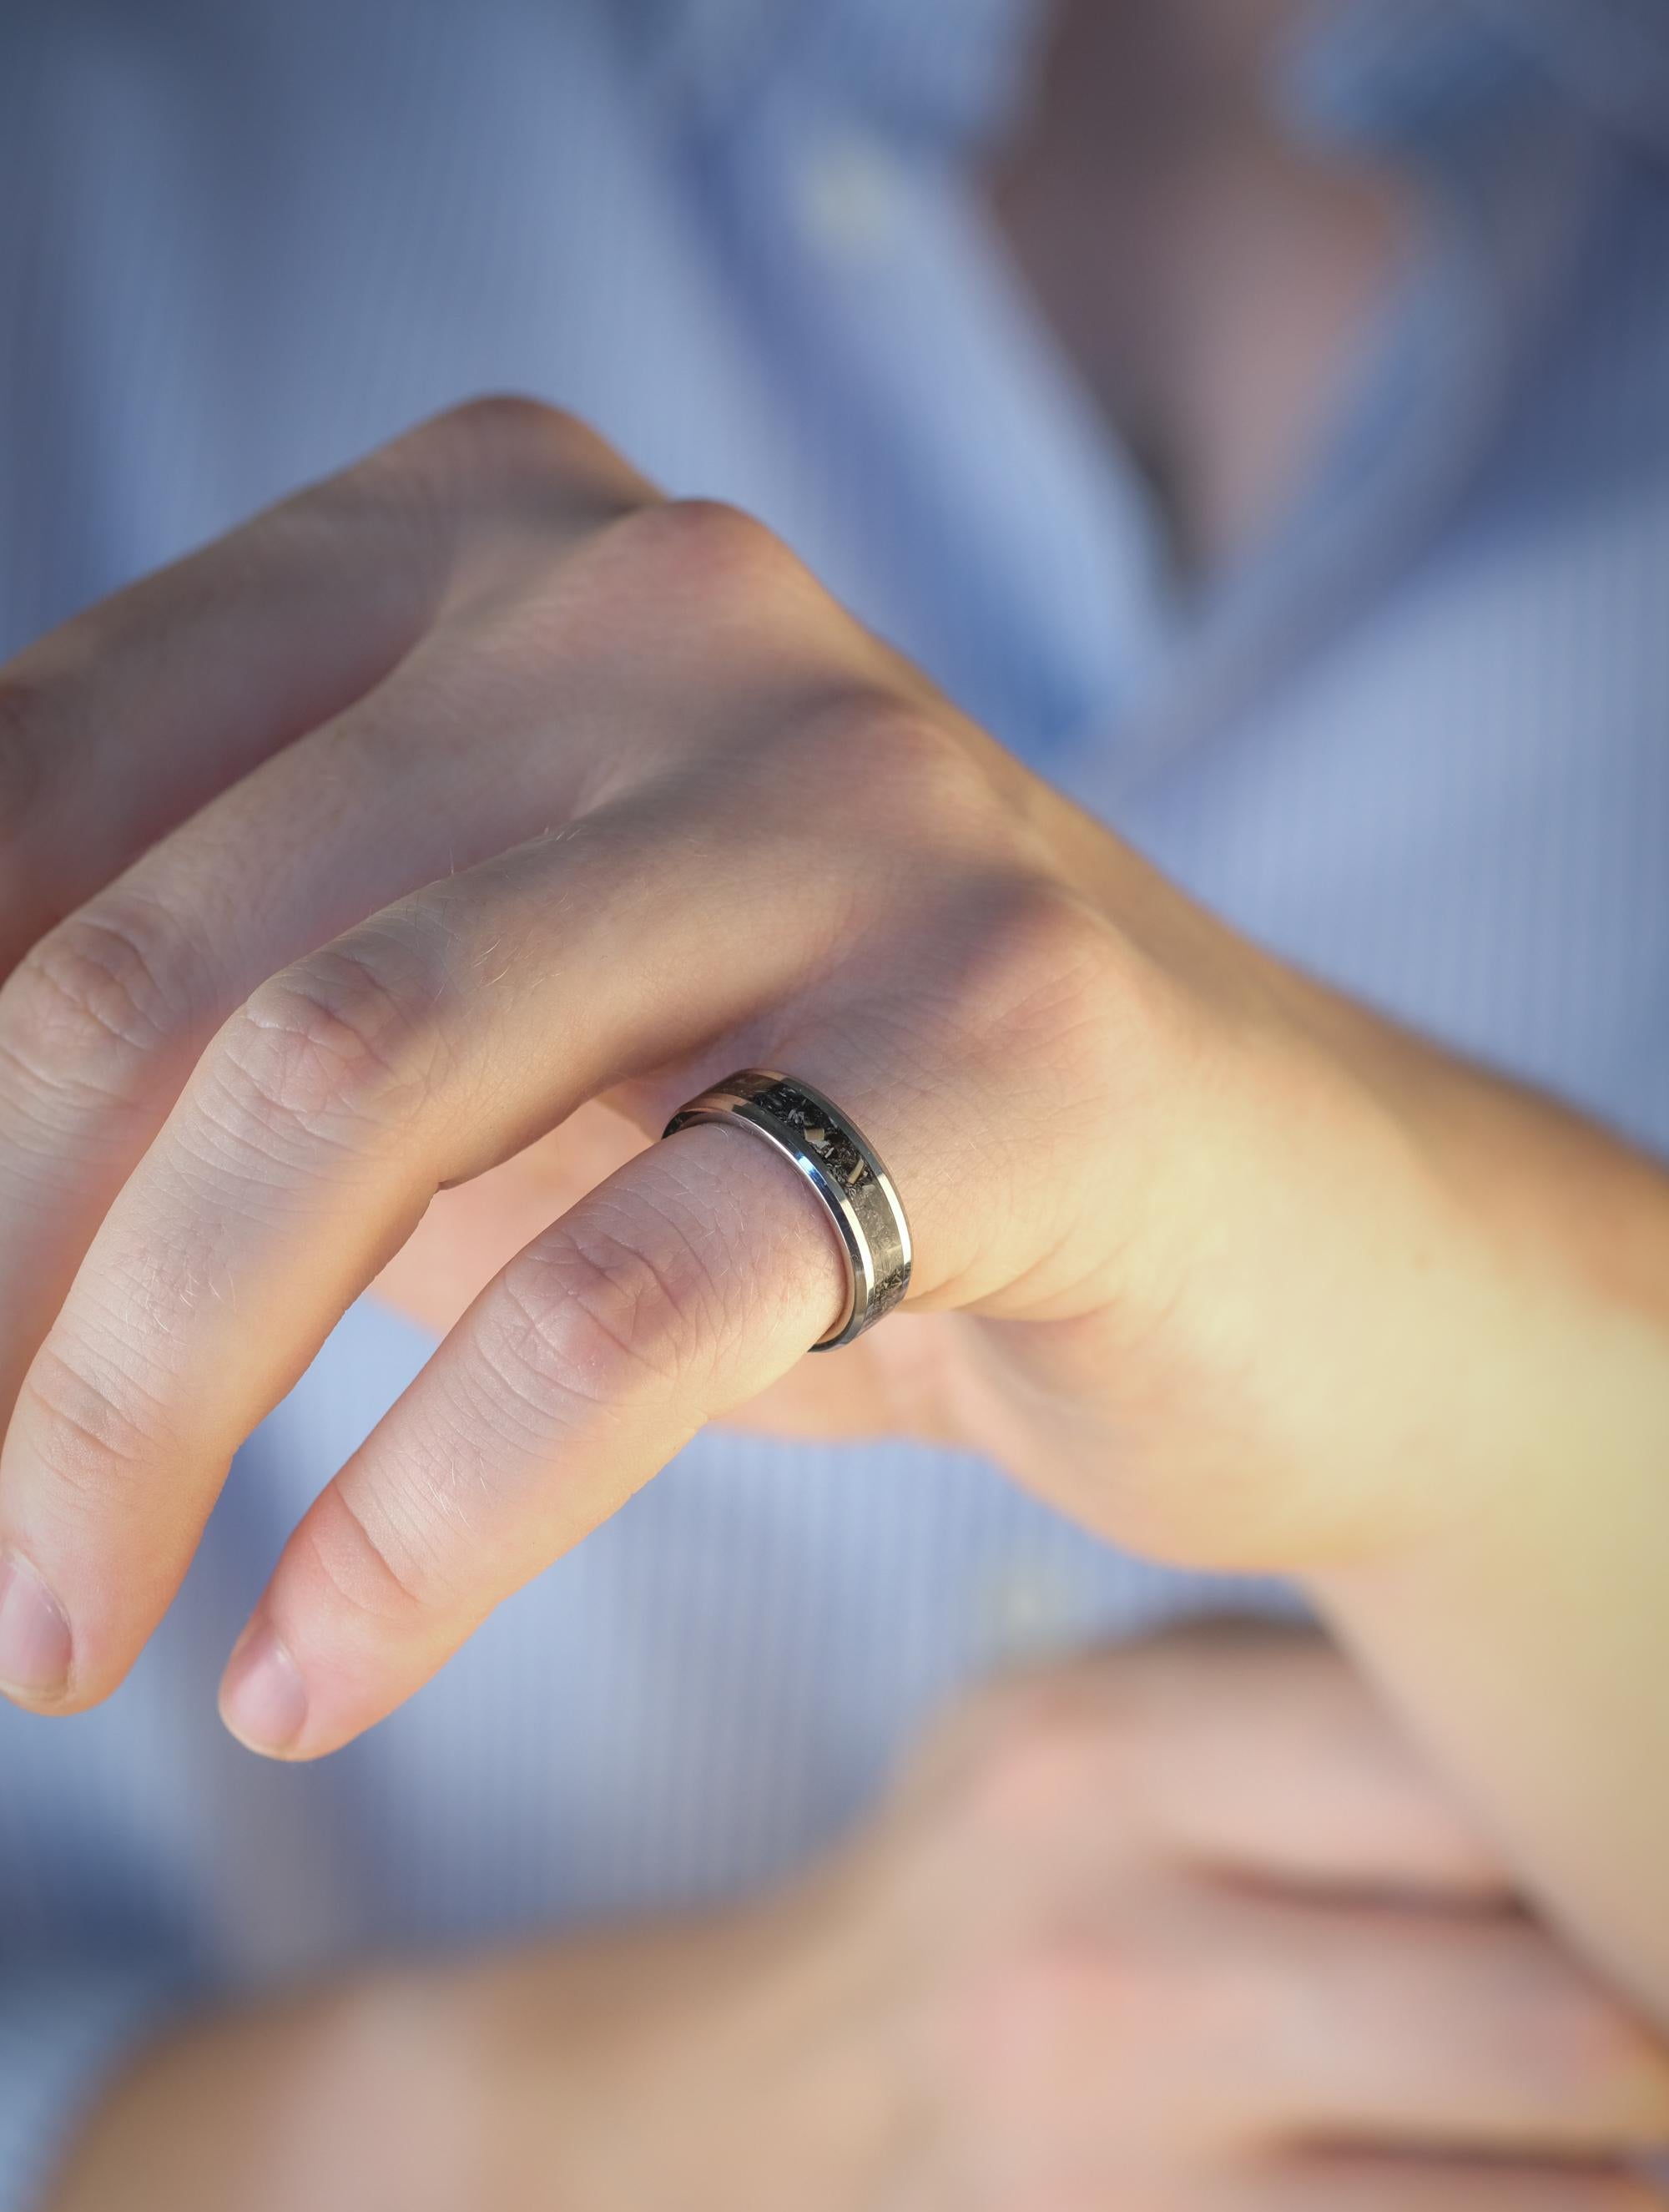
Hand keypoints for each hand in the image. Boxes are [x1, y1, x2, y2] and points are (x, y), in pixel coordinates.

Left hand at [0, 396, 1543, 1753]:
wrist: (1267, 1227)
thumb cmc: (810, 1138)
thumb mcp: (473, 1048)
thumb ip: (212, 1045)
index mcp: (488, 538)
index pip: (51, 778)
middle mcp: (664, 601)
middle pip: (178, 960)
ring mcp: (858, 792)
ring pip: (357, 1091)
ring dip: (141, 1418)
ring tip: (57, 1636)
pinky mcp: (1020, 1027)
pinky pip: (630, 1297)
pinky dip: (427, 1523)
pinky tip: (310, 1672)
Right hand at [13, 1629, 1667, 2211]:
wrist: (670, 2200)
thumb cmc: (956, 1940)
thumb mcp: (1081, 1750)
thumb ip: (1329, 1732)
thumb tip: (1636, 1799)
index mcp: (1095, 1761)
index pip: (1503, 1786)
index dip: (1624, 1842)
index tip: (1627, 1882)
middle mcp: (1096, 1986)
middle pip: (1591, 2037)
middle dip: (1652, 2060)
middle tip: (1616, 2053)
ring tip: (1567, 2188)